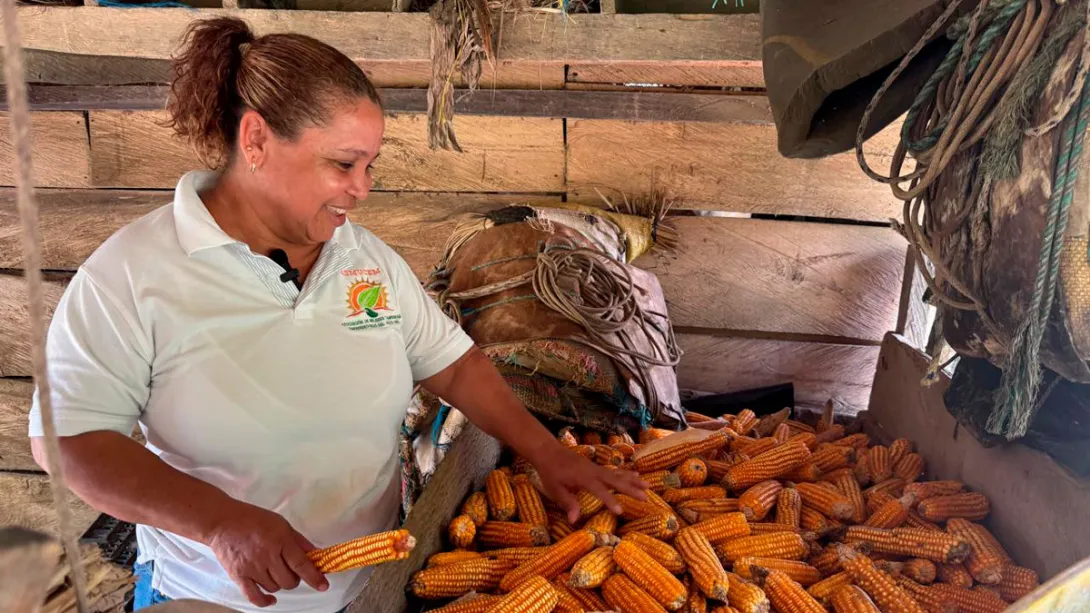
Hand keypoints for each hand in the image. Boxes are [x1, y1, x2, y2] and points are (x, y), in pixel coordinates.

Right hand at [205, 501, 328, 606]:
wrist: (223, 522)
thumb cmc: (254, 519)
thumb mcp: (281, 524)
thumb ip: (299, 541)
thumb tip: (316, 554)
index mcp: (281, 540)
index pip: (301, 564)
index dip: (314, 577)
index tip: (323, 585)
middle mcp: (267, 556)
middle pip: (289, 581)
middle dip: (294, 578)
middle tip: (290, 570)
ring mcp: (252, 567)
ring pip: (274, 588)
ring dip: (279, 584)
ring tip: (275, 573)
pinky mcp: (238, 576)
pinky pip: (254, 596)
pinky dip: (264, 601)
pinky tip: (271, 600)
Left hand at [534, 448, 648, 523]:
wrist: (549, 451)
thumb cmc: (550, 472)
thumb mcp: (555, 489)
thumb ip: (567, 503)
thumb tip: (574, 520)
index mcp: (584, 477)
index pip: (600, 490)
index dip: (610, 500)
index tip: (620, 511)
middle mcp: (594, 471)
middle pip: (616, 480)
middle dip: (631, 489)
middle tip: (646, 497)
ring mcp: (596, 468)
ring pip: (618, 474)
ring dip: (633, 480)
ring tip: (648, 485)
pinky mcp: (596, 467)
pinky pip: (614, 470)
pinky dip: (626, 473)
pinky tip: (635, 474)